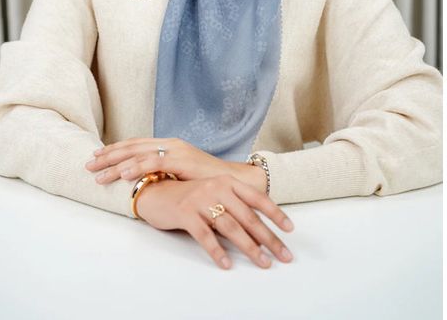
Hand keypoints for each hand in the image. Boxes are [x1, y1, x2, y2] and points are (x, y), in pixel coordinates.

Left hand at [85, 137, 256, 186]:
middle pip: (131, 147)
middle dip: (108, 156)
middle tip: (88, 164)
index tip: (96, 157)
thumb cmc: (206, 181)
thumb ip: (163, 172)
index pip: (135, 145)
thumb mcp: (180, 174)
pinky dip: (136, 167)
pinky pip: (154, 163)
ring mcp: (175, 150)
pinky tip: (123, 173)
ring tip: (98, 173)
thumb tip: (144, 180)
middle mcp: (169, 144)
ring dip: (116, 165)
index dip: (115, 150)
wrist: (233, 182)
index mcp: (167, 145)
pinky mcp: (182, 160)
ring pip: (138, 155)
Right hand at [135, 174, 294, 269]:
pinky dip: (217, 251)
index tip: (290, 229)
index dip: (275, 214)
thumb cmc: (190, 197)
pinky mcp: (185, 213)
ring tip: (263, 262)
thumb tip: (261, 229)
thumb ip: (234, 205)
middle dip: (268, 238)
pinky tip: (227, 263)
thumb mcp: (214, 194)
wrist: (157, 192)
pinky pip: (205, 235)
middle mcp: (216, 187)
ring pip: (230, 227)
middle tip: (283, 255)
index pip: (257, 198)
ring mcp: (200, 199)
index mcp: (227, 182)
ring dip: (249, 247)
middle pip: (248, 216)